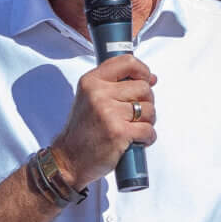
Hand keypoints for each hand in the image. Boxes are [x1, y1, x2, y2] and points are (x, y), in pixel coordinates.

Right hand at [55, 55, 156, 187]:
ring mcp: (109, 113)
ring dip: (147, 122)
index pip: (127, 62)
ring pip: (150, 109)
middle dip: (146, 103)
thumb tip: (151, 78)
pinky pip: (149, 130)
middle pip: (144, 88)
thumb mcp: (91, 98)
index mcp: (91, 81)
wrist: (69, 159)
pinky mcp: (119, 132)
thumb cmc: (84, 130)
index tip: (145, 80)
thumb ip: (116, 85)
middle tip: (133, 115)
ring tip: (131, 128)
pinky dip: (147, 138)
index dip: (143, 71)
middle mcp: (99, 93)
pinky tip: (135, 141)